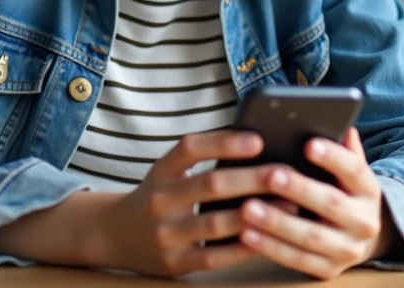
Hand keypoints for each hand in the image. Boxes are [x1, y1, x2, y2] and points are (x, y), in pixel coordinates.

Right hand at [90, 130, 288, 277]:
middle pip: (209, 185)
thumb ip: (201, 162)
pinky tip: (267, 237)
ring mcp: (166, 234)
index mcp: (161, 171)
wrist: (114, 234)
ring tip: (289, 205)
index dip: (223, 142)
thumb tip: (257, 146)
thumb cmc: (157, 197)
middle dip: (251, 178)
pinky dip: (242, 247)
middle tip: (285, 172)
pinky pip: (214, 256)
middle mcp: (160, 200)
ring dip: (256, 214)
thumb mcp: (168, 173)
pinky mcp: (175, 263)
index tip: (257, 139)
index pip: (189, 149)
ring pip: (215, 223)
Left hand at [237, 127, 393, 279]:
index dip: (333, 157)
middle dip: (299, 189)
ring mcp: (348, 250)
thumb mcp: (348, 171)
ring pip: (311, 237)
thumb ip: (343, 149)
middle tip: (270, 175)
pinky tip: (246, 234)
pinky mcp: (328, 270)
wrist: (360, 239)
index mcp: (369, 190)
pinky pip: (297, 260)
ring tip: (247, 207)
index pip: (355, 169)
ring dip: (277, 222)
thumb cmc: (342, 192)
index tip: (308, 144)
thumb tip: (342, 124)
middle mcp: (365, 222)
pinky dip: (270, 247)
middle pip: (331, 203)